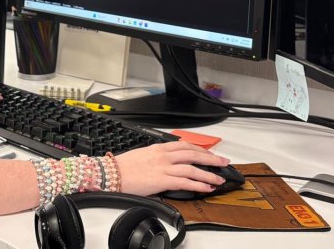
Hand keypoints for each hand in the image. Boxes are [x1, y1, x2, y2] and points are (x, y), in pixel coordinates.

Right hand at [115, 141, 229, 196]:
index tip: (210, 153)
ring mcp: (163, 167)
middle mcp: (163, 155)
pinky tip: (206, 187)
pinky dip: (198, 184)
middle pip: (193, 154)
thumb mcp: (142, 155)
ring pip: (192, 168)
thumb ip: (157, 157)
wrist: (111, 174)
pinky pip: (185, 182)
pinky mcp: (162, 180)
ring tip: (218, 179)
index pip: (185, 145)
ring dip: (208, 174)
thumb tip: (168, 163)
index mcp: (158, 148)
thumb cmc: (122, 167)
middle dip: (211, 158)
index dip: (200, 149)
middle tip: (223, 162)